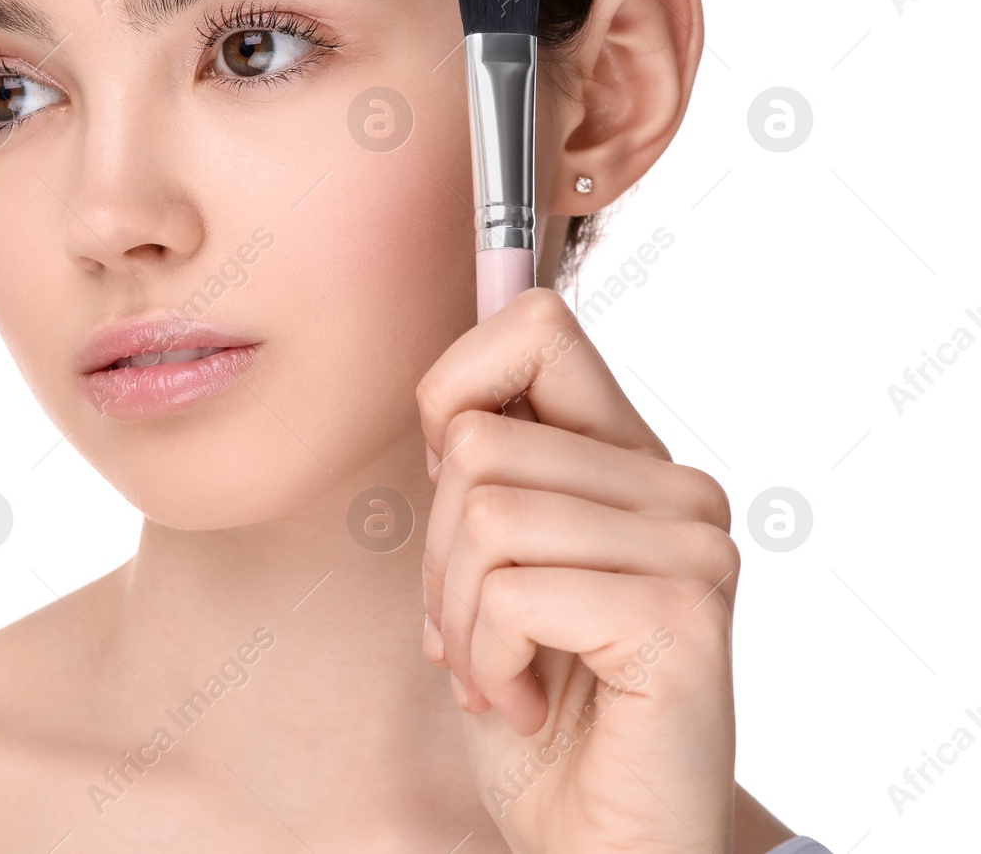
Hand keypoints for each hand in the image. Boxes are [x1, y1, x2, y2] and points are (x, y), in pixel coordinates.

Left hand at [415, 287, 737, 853]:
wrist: (599, 840)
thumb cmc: (540, 706)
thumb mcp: (490, 569)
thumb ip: (489, 478)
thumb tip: (450, 405)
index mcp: (630, 460)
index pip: (537, 326)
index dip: (456, 389)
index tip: (449, 486)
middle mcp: (676, 490)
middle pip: (479, 441)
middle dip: (437, 555)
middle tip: (471, 634)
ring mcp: (690, 548)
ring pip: (485, 512)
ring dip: (457, 617)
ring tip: (500, 674)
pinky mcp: (681, 613)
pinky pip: (513, 590)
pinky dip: (488, 662)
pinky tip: (528, 705)